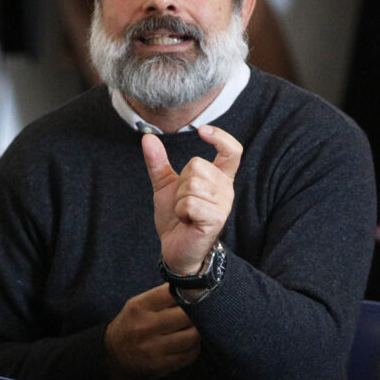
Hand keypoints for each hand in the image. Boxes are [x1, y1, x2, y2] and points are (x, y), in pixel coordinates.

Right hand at [103, 284, 200, 379]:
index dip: (188, 292)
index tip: (194, 293)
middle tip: (201, 312)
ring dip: (199, 331)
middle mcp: (146, 327)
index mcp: (139, 307)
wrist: (113, 355)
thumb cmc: (131, 324)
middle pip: (187, 316)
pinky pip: (190, 355)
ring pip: (192, 337)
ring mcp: (154, 348)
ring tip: (196, 328)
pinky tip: (189, 343)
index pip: (171, 294)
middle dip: (198, 313)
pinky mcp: (162, 366)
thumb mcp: (138, 305)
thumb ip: (161, 297)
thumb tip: (192, 290)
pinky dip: (194, 347)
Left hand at [143, 126, 240, 274]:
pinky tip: (187, 221)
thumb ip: (158, 162)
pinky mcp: (215, 219)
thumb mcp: (165, 185)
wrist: (175, 248)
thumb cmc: (176, 217)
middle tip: (182, 202)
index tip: (202, 130)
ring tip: (184, 213)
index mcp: (218, 177)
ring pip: (191, 184)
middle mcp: (225, 189)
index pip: (232, 150)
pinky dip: (180, 211)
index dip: (220, 136)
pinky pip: (189, 202)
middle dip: (179, 183)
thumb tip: (147, 137)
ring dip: (179, 199)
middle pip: (196, 164)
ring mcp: (223, 204)